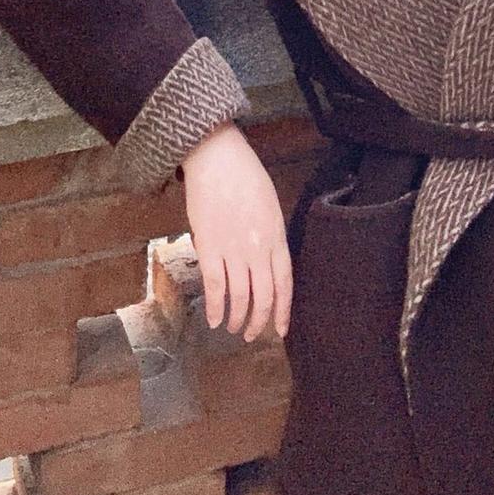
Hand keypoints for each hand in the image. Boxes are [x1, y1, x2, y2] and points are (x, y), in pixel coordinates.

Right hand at [181, 123, 292, 343]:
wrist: (218, 159)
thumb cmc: (245, 176)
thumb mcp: (269, 207)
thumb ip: (270, 237)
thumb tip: (265, 263)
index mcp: (276, 237)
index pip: (285, 283)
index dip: (283, 310)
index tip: (281, 329)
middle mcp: (258, 248)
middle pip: (264, 295)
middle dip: (260, 321)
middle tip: (253, 335)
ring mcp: (233, 249)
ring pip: (240, 296)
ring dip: (237, 318)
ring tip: (233, 329)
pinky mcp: (209, 247)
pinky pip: (215, 286)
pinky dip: (215, 307)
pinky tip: (214, 320)